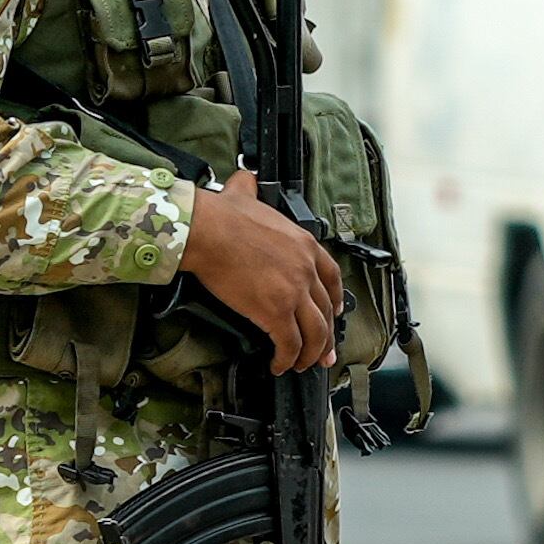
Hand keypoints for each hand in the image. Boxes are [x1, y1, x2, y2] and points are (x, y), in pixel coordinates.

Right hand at [178, 171, 340, 369]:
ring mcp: (294, 293)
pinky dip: (287, 358)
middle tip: (324, 352)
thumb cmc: (222, 216)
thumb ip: (250, 188)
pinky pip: (289, 344)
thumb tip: (244, 178)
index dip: (335, 300)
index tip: (335, 312)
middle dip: (327, 336)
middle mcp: (306, 269)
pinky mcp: (276, 312)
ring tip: (302, 365)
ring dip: (311, 354)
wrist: (208, 232)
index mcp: (304, 244)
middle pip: (325, 311)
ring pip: (314, 333)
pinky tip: (279, 365)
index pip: (332, 277)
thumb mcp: (245, 195)